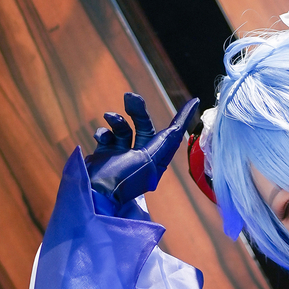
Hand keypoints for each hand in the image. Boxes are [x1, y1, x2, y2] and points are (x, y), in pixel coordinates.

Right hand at [85, 93, 199, 204]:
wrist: (94, 192)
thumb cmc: (124, 179)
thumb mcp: (148, 161)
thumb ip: (163, 144)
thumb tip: (176, 130)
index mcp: (155, 162)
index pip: (171, 136)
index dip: (182, 118)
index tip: (193, 101)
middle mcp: (141, 158)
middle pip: (144, 128)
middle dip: (138, 111)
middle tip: (130, 96)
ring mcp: (122, 156)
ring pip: (124, 129)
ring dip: (117, 120)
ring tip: (109, 116)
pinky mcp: (105, 155)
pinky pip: (107, 137)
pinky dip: (103, 132)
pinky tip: (101, 137)